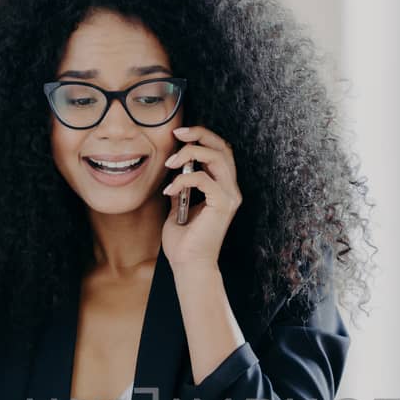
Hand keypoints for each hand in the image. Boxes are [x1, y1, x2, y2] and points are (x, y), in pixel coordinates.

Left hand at [160, 124, 241, 273]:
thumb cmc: (184, 242)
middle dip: (199, 135)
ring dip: (190, 154)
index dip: (202, 137)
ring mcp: (229, 197)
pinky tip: (169, 190)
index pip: (220, 151)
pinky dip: (183, 180)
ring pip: (217, 158)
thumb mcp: (178, 208)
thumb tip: (173, 172)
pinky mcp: (222, 205)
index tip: (179, 135)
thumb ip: (181, 189)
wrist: (189, 265)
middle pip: (223, 147)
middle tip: (177, 134)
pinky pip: (204, 180)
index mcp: (223, 188)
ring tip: (169, 163)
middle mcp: (230, 190)